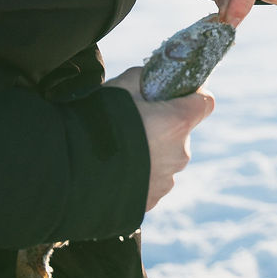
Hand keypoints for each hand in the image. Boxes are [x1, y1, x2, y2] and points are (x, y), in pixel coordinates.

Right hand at [104, 66, 214, 211]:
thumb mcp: (122, 85)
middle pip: (181, 132)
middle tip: (132, 122)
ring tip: (118, 149)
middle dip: (163, 125)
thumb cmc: (98, 122)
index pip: (205, 102)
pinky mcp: (152, 199)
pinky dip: (139, 173)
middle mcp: (180, 153)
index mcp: (178, 122)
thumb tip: (153, 78)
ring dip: (150, 152)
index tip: (176, 94)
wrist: (71, 171)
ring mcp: (166, 179)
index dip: (192, 95)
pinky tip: (114, 169)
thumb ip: (145, 78)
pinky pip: (151, 180)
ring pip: (165, 158)